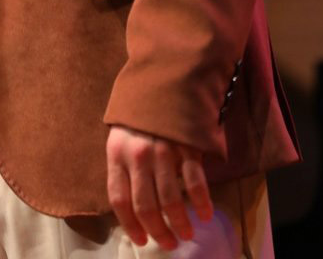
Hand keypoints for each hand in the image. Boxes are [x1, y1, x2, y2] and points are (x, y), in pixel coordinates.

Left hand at [106, 125, 212, 250]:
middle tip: (168, 243)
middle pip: (145, 205)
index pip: (119, 199)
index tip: (141, 240)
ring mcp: (163, 150)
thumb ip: (123, 166)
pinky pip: (195, 183)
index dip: (130, 225)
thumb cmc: (140, 114)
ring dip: (179, 223)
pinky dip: (201, 203)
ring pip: (170, 200)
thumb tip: (131, 206)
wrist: (164, 79)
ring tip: (185, 234)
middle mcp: (138, 155)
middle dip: (157, 230)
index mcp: (117, 152)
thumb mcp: (121, 135)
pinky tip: (205, 215)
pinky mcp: (186, 146)